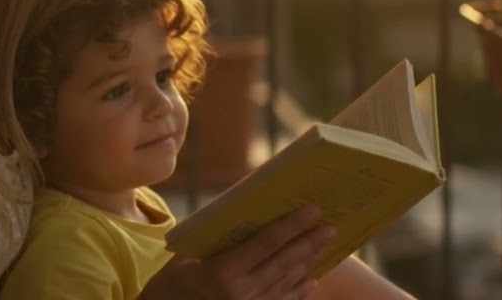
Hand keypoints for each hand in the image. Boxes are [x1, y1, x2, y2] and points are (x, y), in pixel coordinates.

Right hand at [139, 206, 335, 299]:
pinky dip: (298, 291)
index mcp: (222, 272)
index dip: (292, 225)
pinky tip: (312, 280)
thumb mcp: (189, 255)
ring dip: (309, 262)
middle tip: (330, 225)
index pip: (266, 243)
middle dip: (309, 242)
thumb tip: (255, 213)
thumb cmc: (171, 283)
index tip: (313, 209)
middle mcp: (240, 295)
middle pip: (284, 262)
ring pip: (287, 282)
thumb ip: (220, 239)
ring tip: (326, 244)